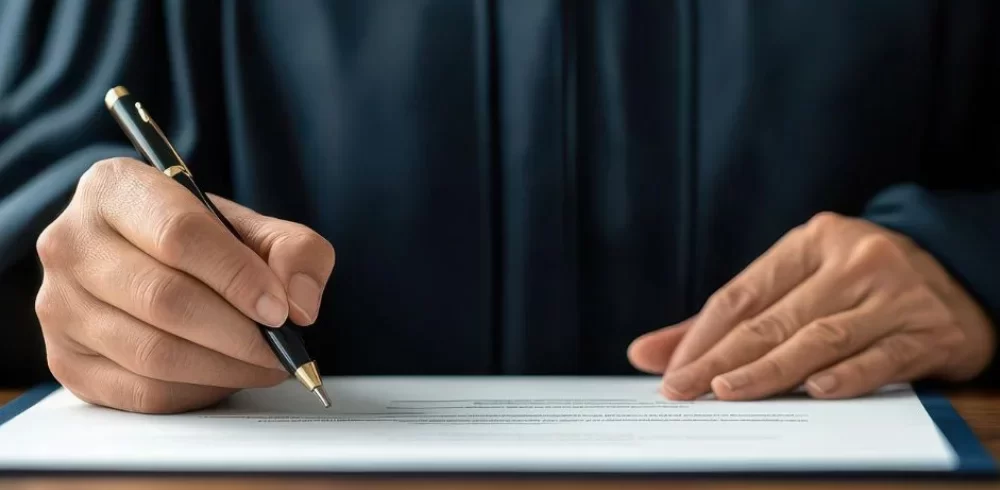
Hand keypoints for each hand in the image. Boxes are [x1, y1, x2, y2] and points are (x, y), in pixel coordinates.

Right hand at [35, 158, 335, 412]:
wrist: (152, 268)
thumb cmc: (205, 244)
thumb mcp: (257, 230)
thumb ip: (294, 252)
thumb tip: (300, 304)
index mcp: (116, 188)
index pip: (179, 234)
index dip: (237, 277)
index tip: (279, 309)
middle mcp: (71, 242)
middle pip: (165, 299)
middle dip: (239, 333)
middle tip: (281, 348)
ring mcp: (59, 305)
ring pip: (153, 352)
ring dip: (225, 367)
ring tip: (265, 364)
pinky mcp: (65, 361)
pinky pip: (141, 391)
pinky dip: (197, 392)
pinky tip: (225, 376)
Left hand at [627, 212, 995, 399]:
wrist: (959, 279)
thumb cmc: (860, 284)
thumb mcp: (799, 282)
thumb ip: (725, 321)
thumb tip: (645, 352)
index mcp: (812, 241)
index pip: (743, 294)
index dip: (701, 335)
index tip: (669, 370)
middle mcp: (853, 260)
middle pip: (774, 319)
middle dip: (721, 359)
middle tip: (683, 389)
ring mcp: (893, 294)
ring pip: (819, 337)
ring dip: (770, 370)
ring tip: (729, 392)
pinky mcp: (927, 330)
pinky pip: (879, 357)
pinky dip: (846, 376)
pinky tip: (815, 392)